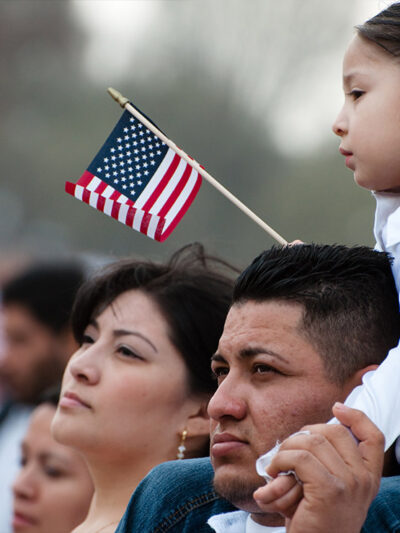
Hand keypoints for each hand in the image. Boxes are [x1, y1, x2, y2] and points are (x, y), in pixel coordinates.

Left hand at [253, 403, 383, 532]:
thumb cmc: (314, 518)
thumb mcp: (328, 486)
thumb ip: (327, 461)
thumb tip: (308, 432)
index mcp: (368, 476)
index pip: (373, 436)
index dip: (356, 417)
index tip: (336, 408)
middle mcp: (364, 479)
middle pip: (333, 431)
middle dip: (303, 434)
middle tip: (288, 452)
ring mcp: (349, 484)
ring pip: (312, 441)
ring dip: (287, 448)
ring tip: (278, 465)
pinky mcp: (329, 490)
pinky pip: (299, 458)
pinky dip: (281, 460)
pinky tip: (275, 472)